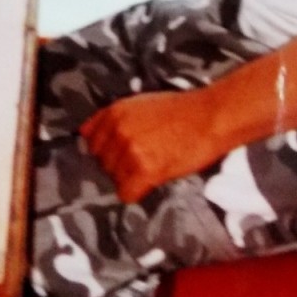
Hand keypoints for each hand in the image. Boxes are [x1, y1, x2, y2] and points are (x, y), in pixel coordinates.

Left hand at [80, 88, 222, 202]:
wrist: (211, 118)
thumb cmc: (182, 110)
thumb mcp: (141, 103)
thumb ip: (114, 118)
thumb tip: (85, 134)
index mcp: (115, 112)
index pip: (90, 142)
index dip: (107, 150)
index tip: (120, 153)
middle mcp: (117, 131)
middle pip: (102, 163)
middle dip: (119, 165)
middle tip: (144, 159)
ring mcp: (130, 152)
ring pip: (114, 179)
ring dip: (130, 178)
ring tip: (153, 166)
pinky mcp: (145, 171)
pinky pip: (127, 194)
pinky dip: (137, 192)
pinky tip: (152, 181)